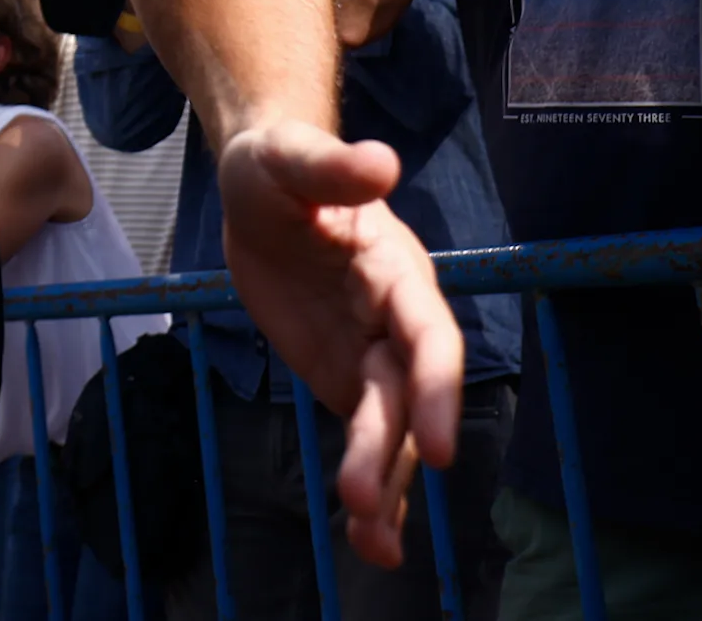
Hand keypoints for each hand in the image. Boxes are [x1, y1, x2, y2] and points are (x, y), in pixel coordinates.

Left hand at [219, 122, 461, 569]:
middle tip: (363, 498)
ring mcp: (373, 354)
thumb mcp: (287, 159)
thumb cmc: (277, 164)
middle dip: (394, 448)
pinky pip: (365, 435)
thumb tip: (381, 163)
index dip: (437, 386)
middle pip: (407, 394)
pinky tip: (372, 541)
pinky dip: (375, 485)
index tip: (440, 442)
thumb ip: (331, 167)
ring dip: (387, 481)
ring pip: (392, 426)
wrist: (261, 182)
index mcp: (397, 272)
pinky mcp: (343, 375)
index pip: (428, 335)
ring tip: (373, 542)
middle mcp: (396, 321)